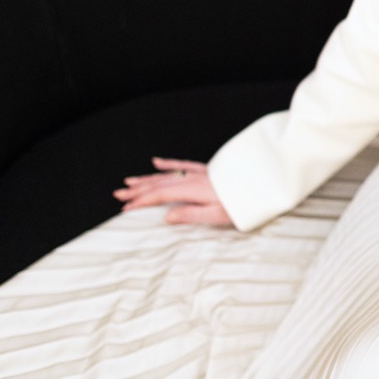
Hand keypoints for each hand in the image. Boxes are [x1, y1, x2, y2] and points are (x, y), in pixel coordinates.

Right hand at [113, 157, 233, 225]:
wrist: (259, 184)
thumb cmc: (240, 204)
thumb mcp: (216, 216)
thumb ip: (190, 216)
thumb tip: (165, 217)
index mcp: (192, 190)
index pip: (160, 196)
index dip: (141, 202)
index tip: (125, 208)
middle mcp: (192, 178)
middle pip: (159, 184)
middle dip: (137, 190)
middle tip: (118, 195)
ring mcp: (198, 172)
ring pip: (166, 174)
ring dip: (147, 178)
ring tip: (130, 182)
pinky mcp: (206, 170)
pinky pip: (182, 164)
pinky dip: (168, 163)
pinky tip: (156, 161)